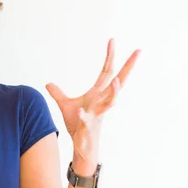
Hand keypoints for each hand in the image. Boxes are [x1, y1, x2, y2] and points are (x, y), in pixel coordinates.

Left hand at [46, 39, 140, 161]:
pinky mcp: (88, 127)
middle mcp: (101, 102)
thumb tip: (48, 83)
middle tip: (139, 52)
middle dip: (128, 68)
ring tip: (117, 82)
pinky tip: (80, 111)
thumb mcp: (66, 106)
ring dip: (114, 93)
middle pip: (117, 82)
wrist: (82, 147)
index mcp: (97, 94)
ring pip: (110, 102)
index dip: (109, 56)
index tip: (112, 40)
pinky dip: (83, 117)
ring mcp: (97, 115)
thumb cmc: (78, 126)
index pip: (106, 72)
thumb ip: (58, 94)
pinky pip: (87, 121)